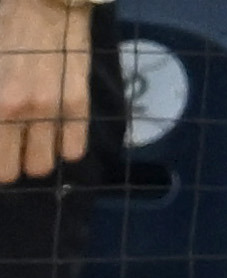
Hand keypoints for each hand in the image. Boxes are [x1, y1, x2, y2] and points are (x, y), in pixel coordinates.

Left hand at [0, 0, 91, 184]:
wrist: (45, 6)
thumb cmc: (5, 31)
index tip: (0, 154)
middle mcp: (19, 111)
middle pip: (12, 171)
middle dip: (9, 165)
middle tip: (9, 151)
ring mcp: (51, 111)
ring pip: (42, 166)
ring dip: (36, 158)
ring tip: (34, 142)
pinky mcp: (77, 106)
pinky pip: (74, 151)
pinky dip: (65, 148)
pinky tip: (58, 133)